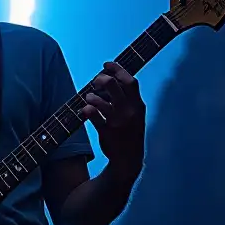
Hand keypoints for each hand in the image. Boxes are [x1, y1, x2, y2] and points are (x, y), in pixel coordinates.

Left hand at [80, 61, 145, 180]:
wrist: (129, 160)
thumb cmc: (130, 132)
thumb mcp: (136, 114)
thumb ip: (128, 98)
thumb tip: (112, 78)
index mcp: (138, 106)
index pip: (130, 81)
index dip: (117, 69)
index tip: (106, 64)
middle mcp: (130, 112)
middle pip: (114, 85)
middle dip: (101, 79)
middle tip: (95, 82)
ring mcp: (118, 123)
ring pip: (101, 102)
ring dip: (91, 97)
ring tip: (89, 98)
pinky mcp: (107, 133)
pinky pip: (93, 117)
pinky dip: (87, 110)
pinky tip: (85, 110)